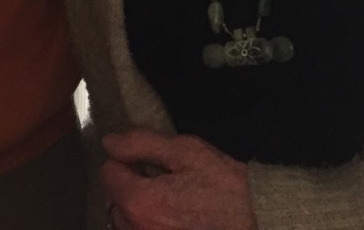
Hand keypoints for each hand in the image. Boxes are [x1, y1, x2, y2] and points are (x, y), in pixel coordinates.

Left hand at [101, 130, 257, 229]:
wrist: (256, 217)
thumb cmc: (222, 183)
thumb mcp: (184, 151)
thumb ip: (141, 144)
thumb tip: (109, 142)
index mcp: (140, 201)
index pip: (107, 174)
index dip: (123, 159)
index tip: (142, 157)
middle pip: (113, 202)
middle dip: (127, 185)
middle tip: (154, 175)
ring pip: (124, 224)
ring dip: (134, 208)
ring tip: (162, 197)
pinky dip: (145, 224)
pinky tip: (169, 215)